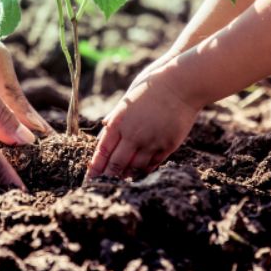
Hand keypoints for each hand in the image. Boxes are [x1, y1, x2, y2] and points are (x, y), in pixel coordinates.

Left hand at [86, 62, 200, 178]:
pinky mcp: (167, 145)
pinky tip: (140, 172)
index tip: (90, 178)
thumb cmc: (151, 88)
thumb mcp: (127, 100)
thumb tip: (105, 130)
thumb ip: (116, 118)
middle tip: (103, 186)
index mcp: (119, 122)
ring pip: (135, 167)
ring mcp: (151, 141)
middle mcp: (133, 134)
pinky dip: (144, 169)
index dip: (96, 167)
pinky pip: (153, 163)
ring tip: (121, 181)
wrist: (180, 84)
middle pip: (117, 164)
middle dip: (108, 177)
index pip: (102, 151)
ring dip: (126, 175)